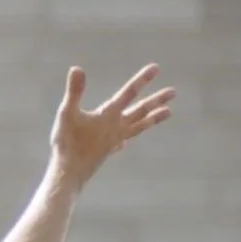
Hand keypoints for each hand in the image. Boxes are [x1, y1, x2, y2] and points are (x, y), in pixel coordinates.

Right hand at [50, 64, 174, 186]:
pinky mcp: (108, 151)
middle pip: (141, 111)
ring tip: (168, 112)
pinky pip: (123, 141)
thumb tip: (77, 68)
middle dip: (156, 100)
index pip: (128, 93)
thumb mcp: (67, 113)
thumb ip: (74, 91)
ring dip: (153, 118)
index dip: (141, 79)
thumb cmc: (68, 142)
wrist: (70, 173)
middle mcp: (117, 127)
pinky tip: (125, 143)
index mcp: (109, 115)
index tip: (156, 68)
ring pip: (139, 126)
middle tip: (173, 92)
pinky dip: (127, 138)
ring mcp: (114, 140)